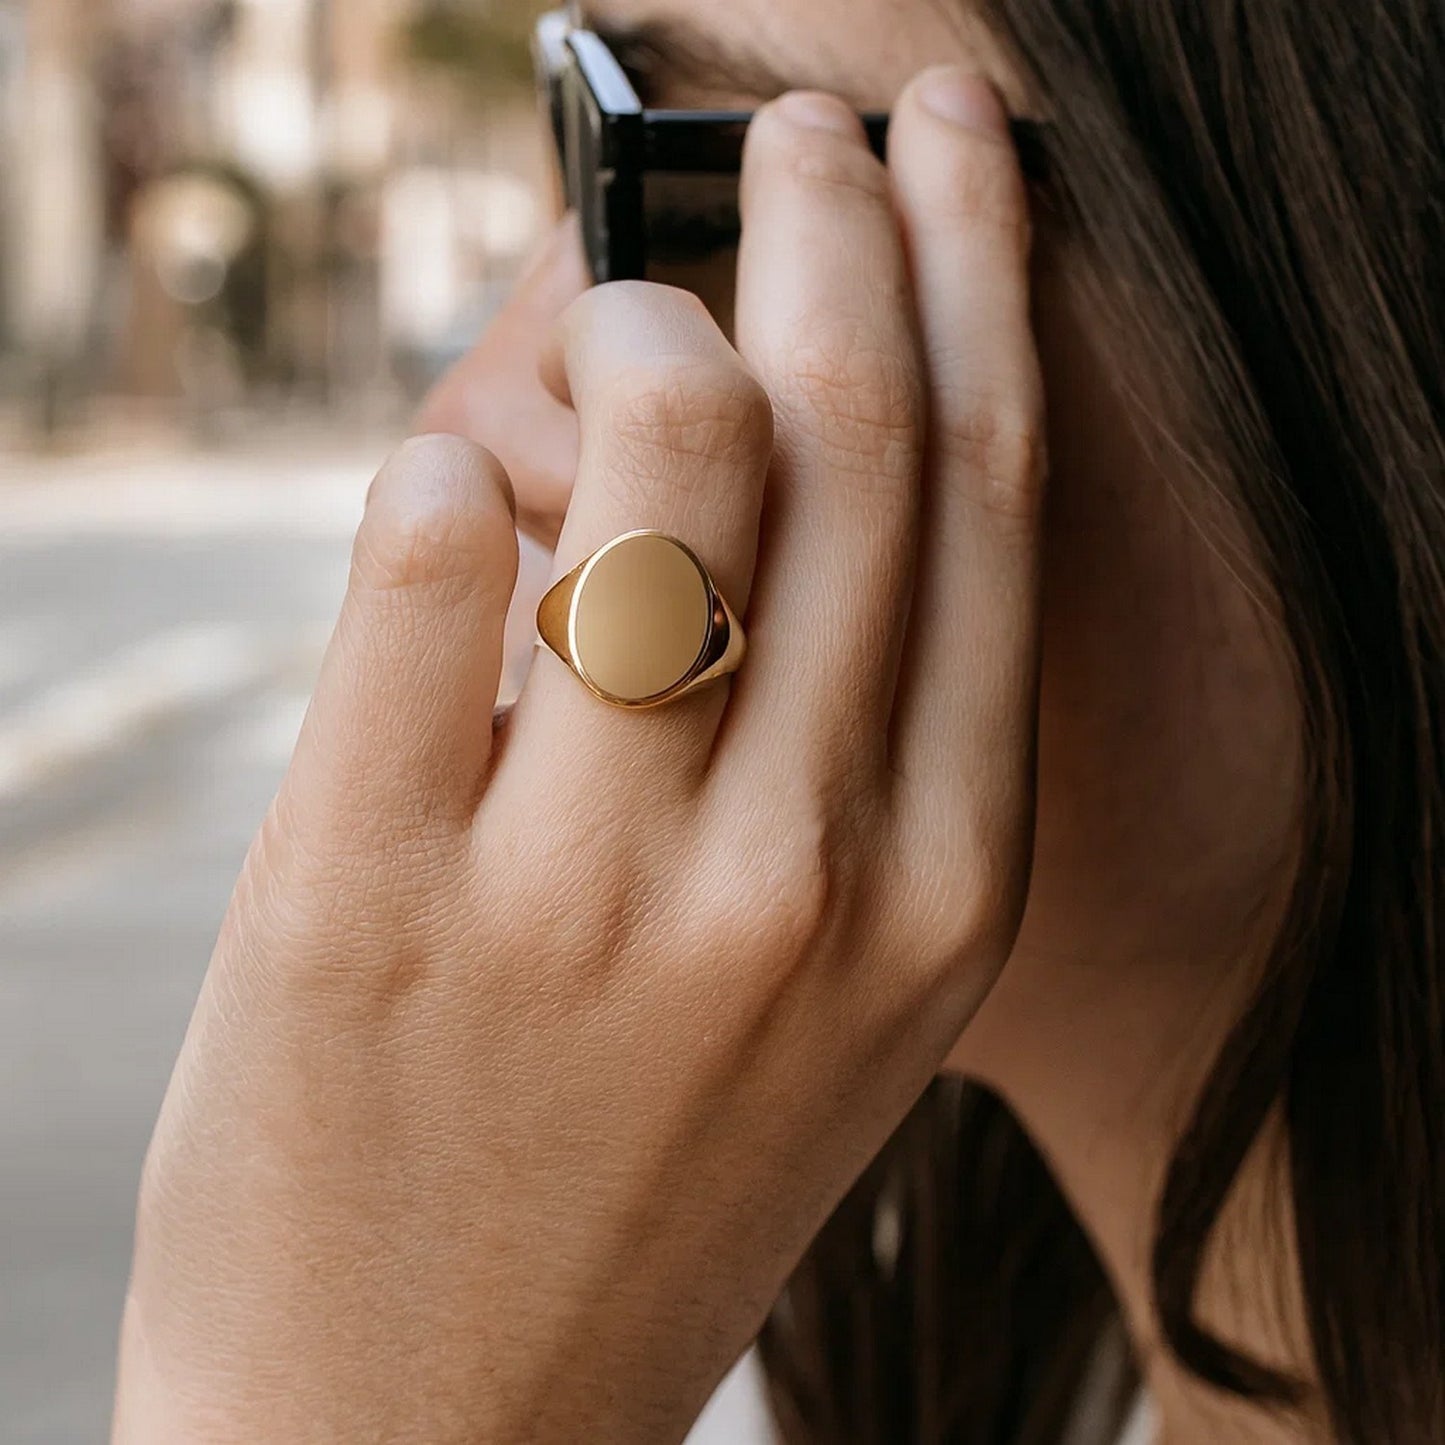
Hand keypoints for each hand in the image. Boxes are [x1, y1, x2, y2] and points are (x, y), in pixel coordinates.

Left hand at [115, 71, 1043, 1443]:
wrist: (429, 1434)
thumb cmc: (636, 1182)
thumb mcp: (816, 988)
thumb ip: (833, 746)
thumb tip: (770, 465)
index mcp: (937, 888)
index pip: (990, 501)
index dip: (985, 281)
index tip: (959, 155)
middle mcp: (802, 876)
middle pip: (857, 436)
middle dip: (842, 219)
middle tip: (812, 126)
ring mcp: (588, 892)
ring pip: (665, 457)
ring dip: (633, 320)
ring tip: (606, 315)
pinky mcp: (372, 898)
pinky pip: (427, 554)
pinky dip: (439, 459)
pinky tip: (448, 474)